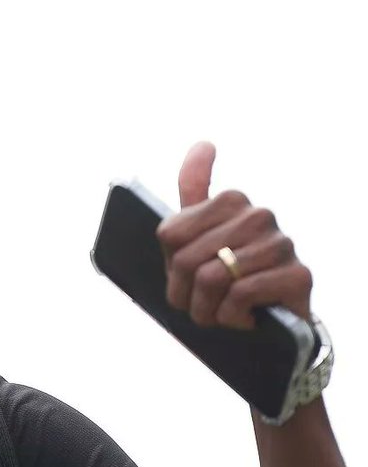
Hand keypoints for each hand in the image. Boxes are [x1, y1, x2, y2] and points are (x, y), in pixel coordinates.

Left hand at [155, 141, 312, 328]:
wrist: (270, 323)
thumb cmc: (226, 279)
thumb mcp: (196, 236)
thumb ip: (193, 188)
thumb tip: (204, 143)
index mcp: (230, 201)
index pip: (169, 234)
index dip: (171, 268)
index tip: (188, 276)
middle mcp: (258, 215)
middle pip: (187, 259)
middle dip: (186, 294)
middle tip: (204, 304)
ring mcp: (281, 243)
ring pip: (211, 279)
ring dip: (209, 310)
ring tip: (225, 311)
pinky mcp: (298, 275)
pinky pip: (240, 294)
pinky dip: (233, 316)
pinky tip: (248, 316)